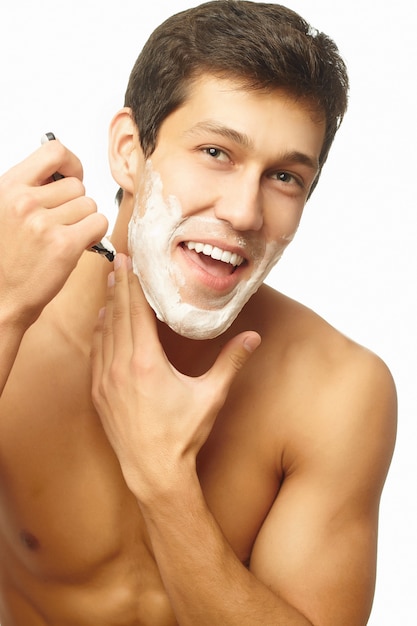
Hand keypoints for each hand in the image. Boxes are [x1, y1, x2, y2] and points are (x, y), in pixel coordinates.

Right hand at [0, 139, 107, 329]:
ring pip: (90, 206)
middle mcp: (23, 202)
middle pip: (77, 186)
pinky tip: (78, 245)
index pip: (53, 152)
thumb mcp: (6, 211)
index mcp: (8, 188)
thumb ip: (31, 189)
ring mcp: (43, 223)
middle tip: (62, 224)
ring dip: (85, 222)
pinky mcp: (64, 245)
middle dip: (76, 205)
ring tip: (65, 237)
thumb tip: (65, 172)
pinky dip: (95, 235)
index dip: (71, 163)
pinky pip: (98, 224)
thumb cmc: (7, 258)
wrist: (2, 298)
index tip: (72, 176)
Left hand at [90, 253, 260, 499]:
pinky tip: (102, 322)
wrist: (153, 472)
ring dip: (107, 306)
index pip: (136, 311)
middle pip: (117, 315)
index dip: (131, 284)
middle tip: (117, 262)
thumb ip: (231, 362)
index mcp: (146, 362)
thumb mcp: (210, 395)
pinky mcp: (98, 394)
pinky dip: (99, 333)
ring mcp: (105, 381)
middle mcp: (120, 367)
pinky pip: (96, 353)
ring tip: (110, 285)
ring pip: (103, 332)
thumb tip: (254, 337)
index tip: (127, 262)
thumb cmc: (183, 435)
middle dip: (117, 286)